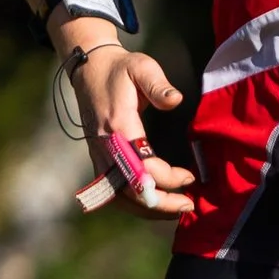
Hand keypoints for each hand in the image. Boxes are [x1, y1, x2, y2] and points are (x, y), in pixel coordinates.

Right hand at [71, 41, 197, 216]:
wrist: (88, 69)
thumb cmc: (120, 69)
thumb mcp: (142, 67)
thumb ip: (159, 85)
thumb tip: (176, 101)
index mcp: (118, 126)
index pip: (143, 167)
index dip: (168, 178)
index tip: (190, 177)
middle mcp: (105, 147)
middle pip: (130, 191)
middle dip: (160, 204)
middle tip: (188, 207)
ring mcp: (99, 155)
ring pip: (119, 197)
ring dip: (147, 209)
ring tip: (173, 210)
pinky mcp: (98, 158)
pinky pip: (113, 191)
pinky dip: (133, 203)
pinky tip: (153, 203)